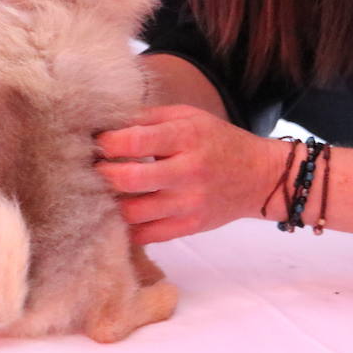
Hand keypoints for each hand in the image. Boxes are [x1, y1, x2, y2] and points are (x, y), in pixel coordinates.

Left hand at [95, 104, 283, 244]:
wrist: (260, 176)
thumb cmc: (217, 141)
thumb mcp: (189, 117)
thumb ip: (148, 118)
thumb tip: (106, 124)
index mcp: (187, 137)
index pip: (135, 141)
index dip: (106, 143)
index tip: (96, 143)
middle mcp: (188, 172)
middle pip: (128, 180)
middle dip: (101, 175)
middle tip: (92, 169)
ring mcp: (189, 203)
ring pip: (132, 213)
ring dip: (109, 203)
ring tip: (103, 192)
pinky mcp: (189, 226)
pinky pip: (146, 235)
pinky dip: (126, 226)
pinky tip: (121, 212)